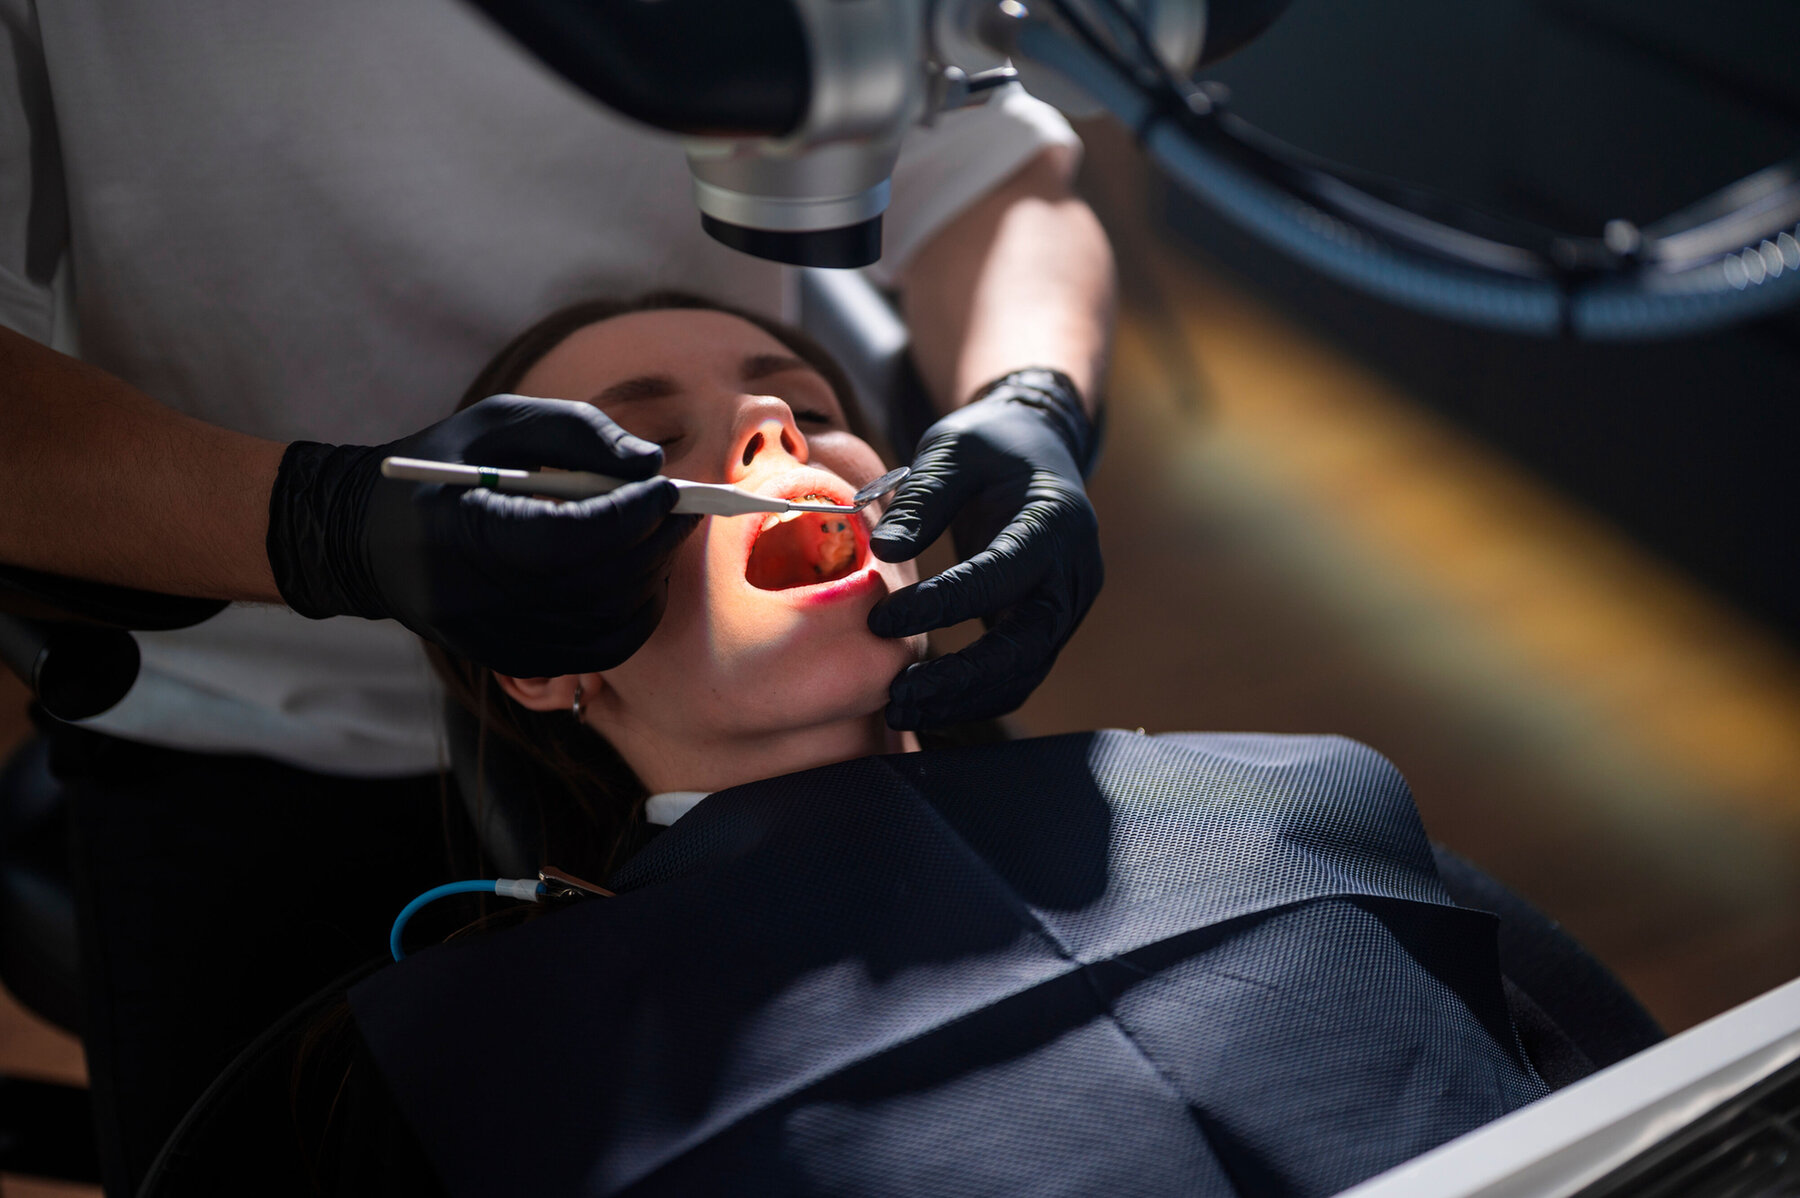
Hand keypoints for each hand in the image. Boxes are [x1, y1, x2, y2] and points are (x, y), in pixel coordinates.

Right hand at [266, 394, 698, 676]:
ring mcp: (493, 640)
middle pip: (595, 585)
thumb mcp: (499, 423)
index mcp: (460, 531)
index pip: (566, 540)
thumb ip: (578, 431)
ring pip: (606, 625)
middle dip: (653, 543)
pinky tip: (638, 573)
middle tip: (683, 506)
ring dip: (651, 577)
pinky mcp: (512, 661)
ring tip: (659, 534)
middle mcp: (474, 598)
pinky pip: (598, 650)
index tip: (668, 488)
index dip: (629, 517)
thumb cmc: (447, 466)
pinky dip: (635, 612)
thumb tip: (652, 463)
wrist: (372, 540)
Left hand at [867, 369, 1102, 728]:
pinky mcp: (1046, 626)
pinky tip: (923, 703)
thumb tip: (884, 550)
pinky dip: (973, 696)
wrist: (1037, 449)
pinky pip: (1016, 674)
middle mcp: (1072, 573)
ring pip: (1023, 672)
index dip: (941, 605)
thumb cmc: (990, 445)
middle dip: (960, 679)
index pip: (999, 575)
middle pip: (1025, 646)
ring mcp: (1065, 606)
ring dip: (963, 699)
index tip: (881, 621)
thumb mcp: (953, 450)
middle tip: (897, 693)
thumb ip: (923, 498)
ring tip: (900, 707)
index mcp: (1055, 521)